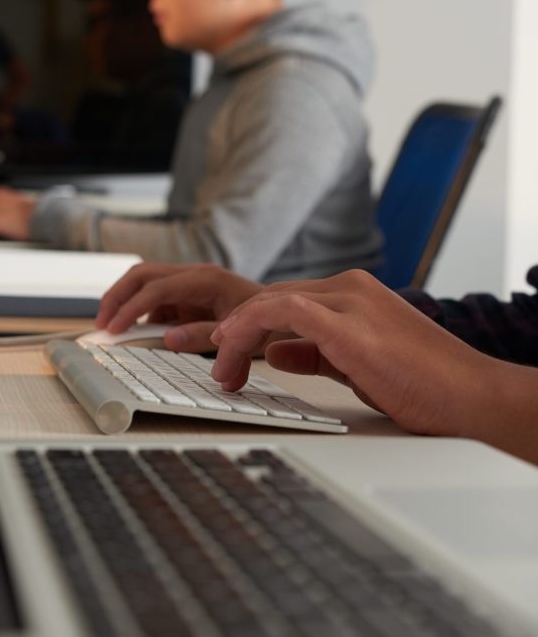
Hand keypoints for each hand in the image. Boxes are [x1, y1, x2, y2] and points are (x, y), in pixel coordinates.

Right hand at [96, 263, 262, 351]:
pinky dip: (142, 315)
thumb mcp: (240, 334)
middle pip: (142, 274)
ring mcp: (189, 282)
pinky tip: (138, 335)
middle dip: (117, 296)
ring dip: (125, 304)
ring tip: (112, 332)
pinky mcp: (186, 293)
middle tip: (101, 325)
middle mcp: (194, 274)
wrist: (283, 311)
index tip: (113, 328)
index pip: (157, 288)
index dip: (131, 307)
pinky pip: (156, 299)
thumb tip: (168, 339)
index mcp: (206, 280)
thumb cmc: (266, 320)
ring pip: (144, 283)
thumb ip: (203, 335)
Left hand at [210, 269, 502, 438]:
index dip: (247, 324)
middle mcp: (349, 289)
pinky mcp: (351, 325)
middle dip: (231, 329)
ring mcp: (351, 302)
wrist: (472, 394)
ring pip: (271, 300)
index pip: (284, 301)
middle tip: (212, 365)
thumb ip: (313, 353)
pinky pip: (286, 311)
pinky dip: (250, 325)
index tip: (223, 351)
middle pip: (271, 298)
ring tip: (220, 370)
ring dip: (233, 332)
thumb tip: (275, 352)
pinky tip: (230, 346)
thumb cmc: (423, 383)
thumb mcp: (355, 364)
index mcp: (352, 295)